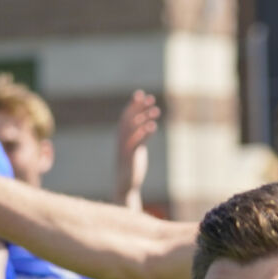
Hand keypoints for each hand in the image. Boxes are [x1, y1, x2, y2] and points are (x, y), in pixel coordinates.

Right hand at [116, 90, 160, 204]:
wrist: (125, 185)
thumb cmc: (131, 166)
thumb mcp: (135, 148)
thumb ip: (139, 136)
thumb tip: (145, 124)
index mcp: (121, 136)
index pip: (126, 116)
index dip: (133, 104)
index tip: (141, 93)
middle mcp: (121, 139)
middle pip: (129, 119)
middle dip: (139, 107)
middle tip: (151, 98)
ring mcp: (124, 147)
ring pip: (133, 128)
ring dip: (145, 118)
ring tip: (157, 111)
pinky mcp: (130, 156)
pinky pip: (137, 142)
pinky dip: (144, 133)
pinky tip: (153, 126)